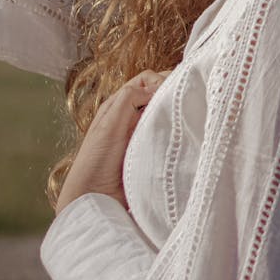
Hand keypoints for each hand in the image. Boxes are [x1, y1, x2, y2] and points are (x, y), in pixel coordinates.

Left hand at [55, 70, 171, 215]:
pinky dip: (175, 132)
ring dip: (174, 113)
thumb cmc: (96, 162)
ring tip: (184, 117)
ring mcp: (142, 135)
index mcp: (119, 104)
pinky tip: (181, 135)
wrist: (95, 200)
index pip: (146, 79)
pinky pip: (167, 135)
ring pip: (165, 114)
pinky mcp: (151, 152)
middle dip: (171, 93)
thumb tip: (156, 87)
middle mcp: (132, 116)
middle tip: (181, 101)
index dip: (159, 80)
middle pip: (157, 94)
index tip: (168, 93)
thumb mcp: (108, 125)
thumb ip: (128, 100)